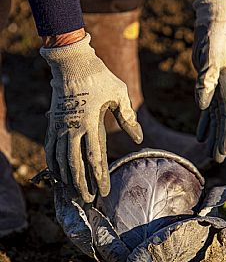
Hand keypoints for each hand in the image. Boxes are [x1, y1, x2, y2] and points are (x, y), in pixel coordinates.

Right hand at [40, 33, 142, 202]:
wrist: (71, 61)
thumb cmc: (99, 77)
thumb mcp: (119, 93)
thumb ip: (128, 117)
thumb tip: (139, 139)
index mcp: (90, 121)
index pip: (94, 156)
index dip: (99, 176)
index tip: (104, 191)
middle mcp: (72, 127)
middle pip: (75, 163)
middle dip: (82, 184)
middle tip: (89, 199)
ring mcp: (60, 125)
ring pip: (60, 159)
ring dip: (67, 178)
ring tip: (73, 193)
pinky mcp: (52, 122)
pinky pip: (49, 148)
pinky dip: (52, 164)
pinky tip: (57, 175)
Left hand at [192, 0, 225, 162]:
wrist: (214, 20)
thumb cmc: (213, 35)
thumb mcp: (208, 54)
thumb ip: (205, 78)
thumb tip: (202, 104)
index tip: (222, 152)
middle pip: (225, 120)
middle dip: (222, 141)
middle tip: (217, 160)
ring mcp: (218, 87)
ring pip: (218, 117)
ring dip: (214, 135)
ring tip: (210, 154)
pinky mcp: (209, 84)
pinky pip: (209, 109)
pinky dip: (205, 123)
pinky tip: (200, 135)